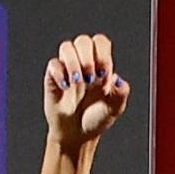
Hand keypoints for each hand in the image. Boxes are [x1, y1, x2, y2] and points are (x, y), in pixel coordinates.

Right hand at [43, 34, 129, 152]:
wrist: (78, 133)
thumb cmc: (97, 118)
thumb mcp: (115, 108)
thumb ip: (121, 93)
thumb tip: (118, 79)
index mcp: (101, 64)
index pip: (100, 42)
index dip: (102, 53)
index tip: (104, 74)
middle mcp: (84, 62)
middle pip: (83, 40)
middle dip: (88, 57)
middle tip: (92, 79)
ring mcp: (67, 68)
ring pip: (66, 47)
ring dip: (74, 62)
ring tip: (79, 83)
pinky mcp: (53, 77)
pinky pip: (53, 63)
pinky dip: (60, 73)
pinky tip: (66, 88)